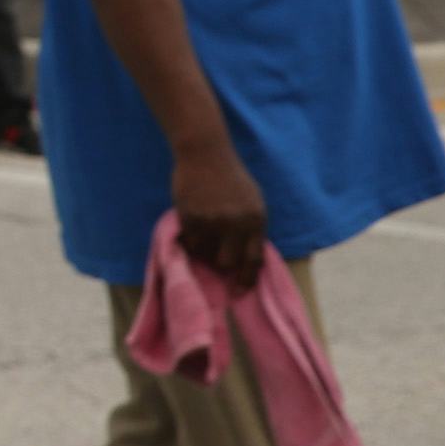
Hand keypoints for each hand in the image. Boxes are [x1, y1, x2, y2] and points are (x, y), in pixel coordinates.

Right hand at [171, 142, 269, 290]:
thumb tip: (245, 257)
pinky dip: (188, 240)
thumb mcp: (253, 201)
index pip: (254, 260)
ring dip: (202, 251)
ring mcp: (212, 220)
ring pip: (205, 253)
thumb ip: (250, 227)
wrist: (205, 154)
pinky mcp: (190, 216)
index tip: (239, 291)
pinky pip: (189, 241)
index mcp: (256, 220)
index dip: (246, 279)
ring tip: (201, 239)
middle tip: (214, 259)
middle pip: (228, 262)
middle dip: (221, 264)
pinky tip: (190, 229)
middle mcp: (236, 223)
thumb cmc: (232, 177)